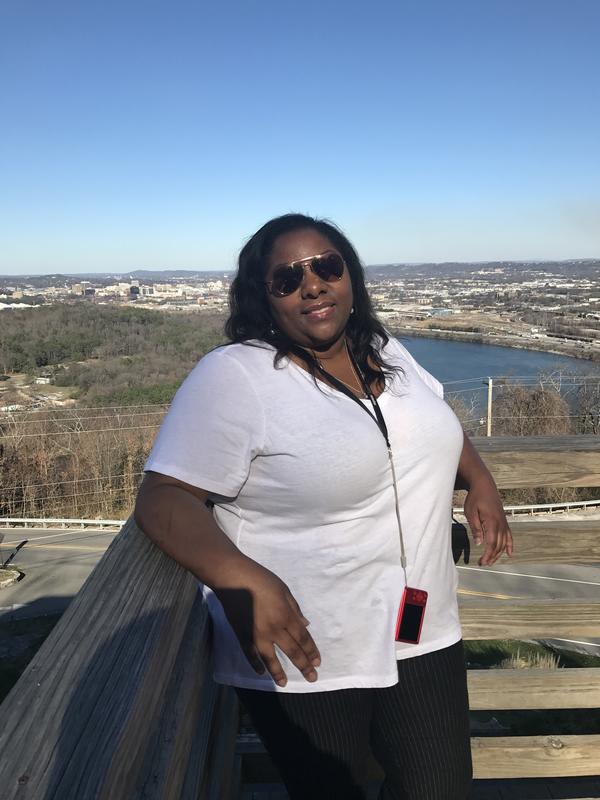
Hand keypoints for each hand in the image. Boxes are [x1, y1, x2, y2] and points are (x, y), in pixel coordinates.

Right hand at [214, 558, 320, 686]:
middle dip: (304, 665)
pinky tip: (261, 672)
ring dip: (279, 672)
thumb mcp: (284, 590)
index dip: (311, 651)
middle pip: (292, 650)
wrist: (234, 578)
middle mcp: (274, 629)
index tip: (317, 662)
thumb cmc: (262, 579)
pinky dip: (255, 664)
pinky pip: (250, 654)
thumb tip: (305, 625)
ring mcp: (257, 634)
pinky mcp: (242, 635)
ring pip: (270, 658)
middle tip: (312, 678)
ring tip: (284, 683)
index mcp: (286, 616)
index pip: (303, 638)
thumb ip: (295, 609)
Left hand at [463, 476, 513, 565]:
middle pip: (499, 545)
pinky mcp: (504, 521)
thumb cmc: (475, 498)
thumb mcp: (470, 512)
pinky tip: (509, 554)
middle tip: (483, 564)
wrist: (484, 486)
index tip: (482, 562)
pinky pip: (509, 536)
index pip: (492, 543)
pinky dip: (510, 545)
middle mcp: (500, 523)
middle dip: (491, 556)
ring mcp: (504, 522)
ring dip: (498, 553)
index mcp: (492, 521)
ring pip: (504, 542)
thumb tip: (479, 543)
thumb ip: (475, 528)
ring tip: (491, 561)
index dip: (488, 554)